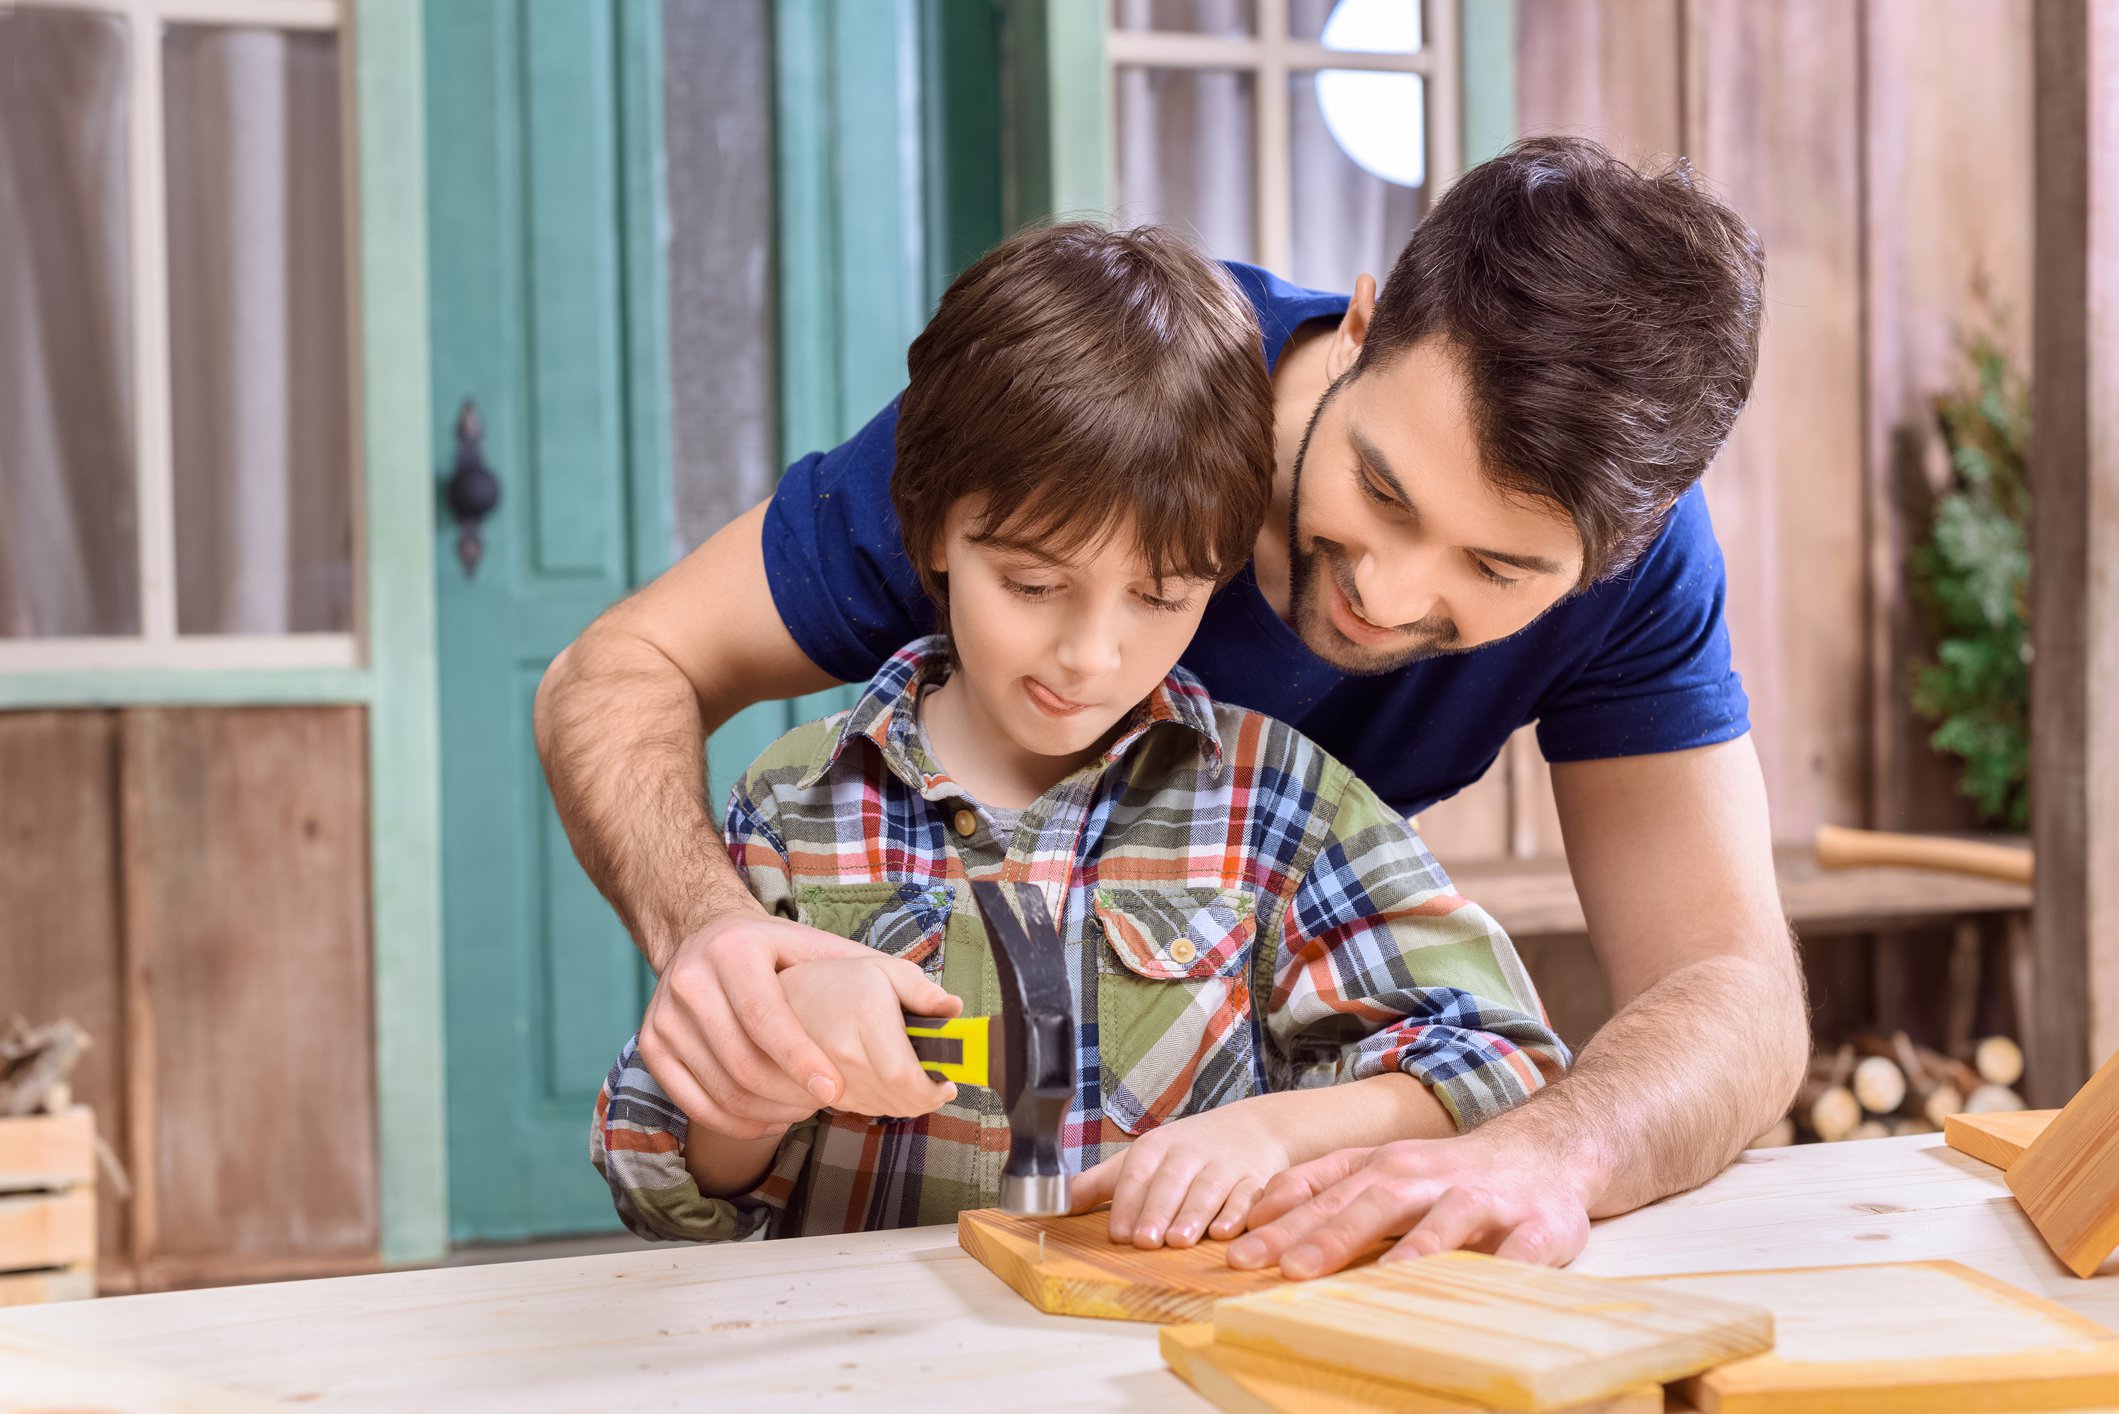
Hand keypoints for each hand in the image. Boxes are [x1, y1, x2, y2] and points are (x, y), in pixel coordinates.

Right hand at [638, 911, 881, 1140]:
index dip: (799, 1059)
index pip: (766, 1016)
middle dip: (788, 1094)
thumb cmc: (778, 951)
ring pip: (717, 1086)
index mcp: (736, 950)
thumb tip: (950, 1009)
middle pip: (740, 1060)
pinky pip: (691, 1101)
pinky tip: (768, 1118)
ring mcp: (664, 1014)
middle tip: (824, 1105)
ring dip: (766, 1111)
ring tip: (802, 1111)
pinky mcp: (652, 1043)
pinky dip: (733, 1120)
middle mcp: (690, 979)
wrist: (703, 934)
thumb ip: (890, 977)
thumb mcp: (826, 949)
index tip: (832, 1091)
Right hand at [780, 955, 961, 1118]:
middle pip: (894, 1097)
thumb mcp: (888, 970)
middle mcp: (843, 1049)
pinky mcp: (815, 1088)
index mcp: (867, 1016)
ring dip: (904, 1104)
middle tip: (937, 1088)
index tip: (948, 1086)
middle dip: (924, 1099)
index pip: (903, 1074)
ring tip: (916, 1085)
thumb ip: (923, 990)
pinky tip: (888, 1086)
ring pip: (878, 1107)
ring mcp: (825, 1073)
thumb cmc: (845, 980)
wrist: (789, 992)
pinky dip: (881, 1103)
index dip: (930, 1089)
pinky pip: (859, 1109)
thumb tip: (954, 1008)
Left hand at [1070, 1103, 1291, 1249]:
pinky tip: (1226, 1232)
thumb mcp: (1139, 1160)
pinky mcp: (1254, 1179)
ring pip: (1208, 1188)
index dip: (1128, 1204)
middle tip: (1146, 1241)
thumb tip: (1053, 1205)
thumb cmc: (1184, 1152)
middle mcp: (1188, 1154)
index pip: (1137, 1174)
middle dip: (1158, 1211)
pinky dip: (1238, 1213)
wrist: (1250, 1129)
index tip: (1120, 1234)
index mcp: (1155, 1148)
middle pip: (1171, 1182)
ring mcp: (1223, 1165)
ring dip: (1194, 1214)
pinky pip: (1247, 1195)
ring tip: (1180, 1240)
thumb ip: (1098, 1185)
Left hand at [1226, 1130, 1593, 1277]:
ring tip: (1384, 1278)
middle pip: (1373, 1204)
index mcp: (1385, 1167)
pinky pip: (1520, 1249)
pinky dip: (1505, 1265)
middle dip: (1329, 1237)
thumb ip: (1323, 1184)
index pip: (1325, 1194)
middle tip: (1288, 1270)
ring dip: (1415, 1247)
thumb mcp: (1381, 1167)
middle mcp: (1427, 1177)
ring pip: (1444, 1220)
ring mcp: (1483, 1198)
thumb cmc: (1448, 1172)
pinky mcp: (1536, 1224)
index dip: (1282, 1223)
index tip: (1239, 1254)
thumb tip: (1257, 1211)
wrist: (1545, 1150)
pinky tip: (1487, 1283)